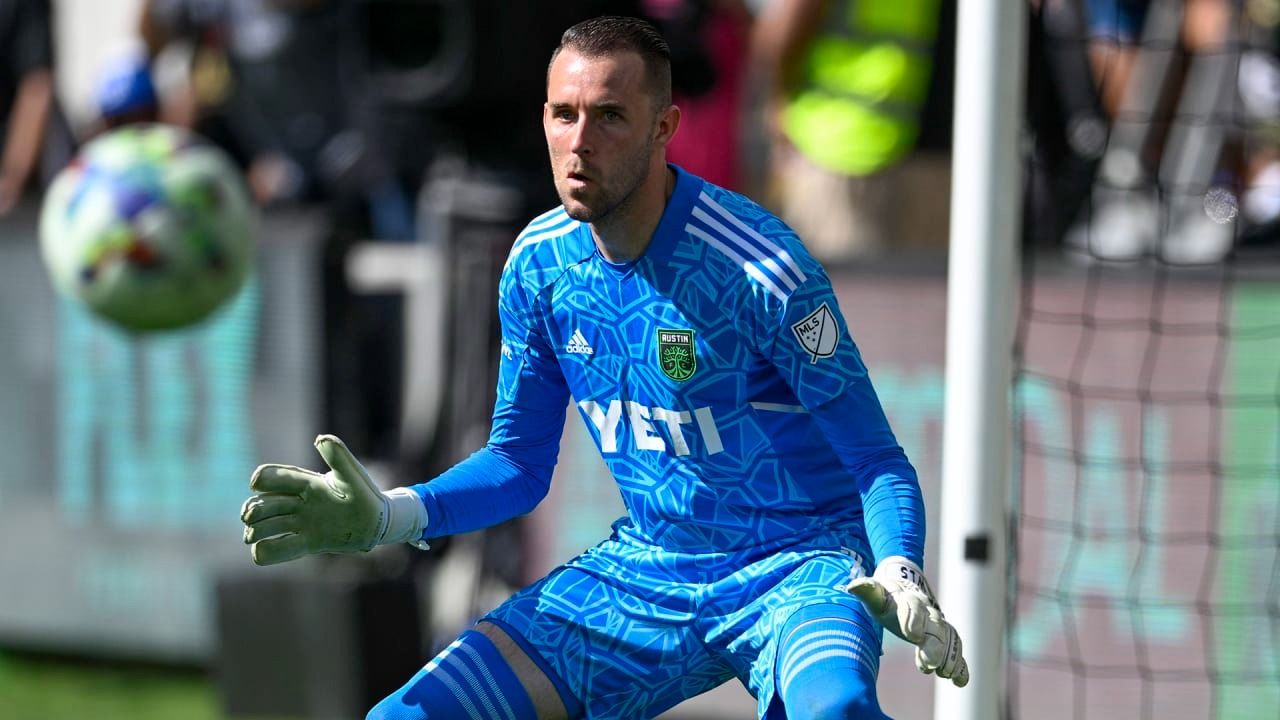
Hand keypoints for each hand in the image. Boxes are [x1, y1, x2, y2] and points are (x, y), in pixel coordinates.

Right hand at [240, 434, 426, 564]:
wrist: (377, 522)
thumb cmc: (364, 494)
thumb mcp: (352, 474)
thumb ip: (338, 457)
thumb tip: (320, 439)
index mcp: (307, 483)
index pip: (275, 477)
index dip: (262, 478)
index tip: (256, 483)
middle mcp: (299, 503)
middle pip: (265, 504)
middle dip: (253, 509)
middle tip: (249, 516)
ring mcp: (302, 524)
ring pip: (267, 527)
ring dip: (255, 531)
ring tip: (251, 535)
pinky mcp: (307, 543)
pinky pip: (280, 549)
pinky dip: (266, 552)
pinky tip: (260, 552)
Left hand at [846, 556, 968, 686]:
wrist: (907, 591)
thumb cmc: (887, 598)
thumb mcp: (876, 595)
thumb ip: (867, 591)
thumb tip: (853, 586)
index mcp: (909, 600)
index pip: (913, 607)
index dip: (914, 620)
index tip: (913, 635)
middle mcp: (928, 613)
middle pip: (935, 627)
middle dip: (934, 646)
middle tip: (931, 663)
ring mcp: (938, 626)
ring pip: (949, 638)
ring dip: (949, 656)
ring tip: (944, 673)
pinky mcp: (944, 639)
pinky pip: (955, 650)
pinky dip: (960, 665)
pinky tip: (960, 681)